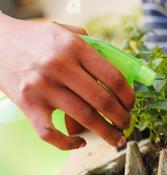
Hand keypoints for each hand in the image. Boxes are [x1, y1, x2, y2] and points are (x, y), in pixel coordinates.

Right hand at [0, 14, 134, 149]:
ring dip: (106, 133)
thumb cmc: (33, 38)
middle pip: (102, 101)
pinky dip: (67, 144)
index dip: (128, 96)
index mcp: (74, 47)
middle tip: (127, 125)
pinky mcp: (27, 104)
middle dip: (121, 118)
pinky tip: (79, 143)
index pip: (113, 77)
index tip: (131, 105)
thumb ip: (89, 43)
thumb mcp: (63, 30)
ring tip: (116, 139)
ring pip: (83, 118)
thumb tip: (116, 63)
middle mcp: (60, 66)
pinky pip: (50, 133)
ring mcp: (42, 87)